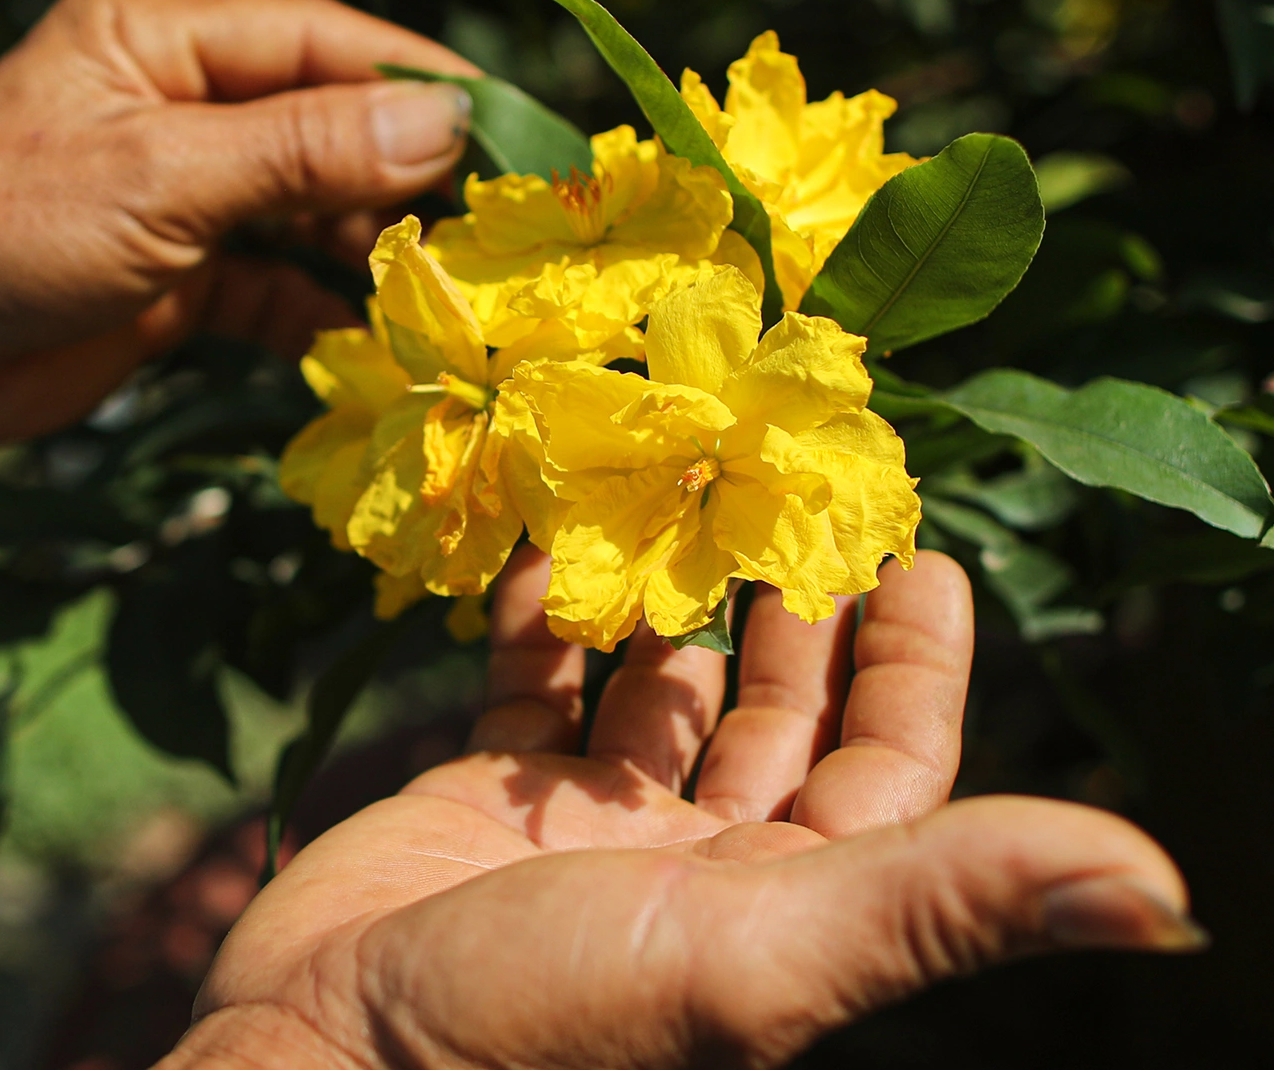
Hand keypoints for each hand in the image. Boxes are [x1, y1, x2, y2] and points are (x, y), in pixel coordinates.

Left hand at [0, 0, 476, 485]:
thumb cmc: (0, 229)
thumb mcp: (160, 177)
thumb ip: (302, 152)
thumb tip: (441, 121)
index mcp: (163, 40)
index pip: (321, 43)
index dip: (417, 79)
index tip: (504, 125)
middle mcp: (179, 107)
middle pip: (326, 128)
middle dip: (405, 176)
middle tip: (492, 227)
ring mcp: (179, 196)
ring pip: (307, 211)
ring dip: (369, 251)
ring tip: (443, 292)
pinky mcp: (174, 279)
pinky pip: (271, 285)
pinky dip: (316, 312)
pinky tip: (365, 342)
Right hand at [168, 549, 1201, 1069]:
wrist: (317, 1060)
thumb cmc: (542, 1019)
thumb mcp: (761, 957)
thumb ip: (947, 900)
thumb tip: (1170, 885)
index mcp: (785, 902)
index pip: (892, 765)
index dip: (919, 660)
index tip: (924, 545)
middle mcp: (697, 862)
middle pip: (778, 712)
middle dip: (799, 603)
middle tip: (805, 480)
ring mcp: (586, 828)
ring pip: (655, 684)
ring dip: (673, 589)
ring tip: (687, 475)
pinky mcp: (481, 797)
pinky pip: (529, 682)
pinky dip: (541, 610)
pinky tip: (550, 532)